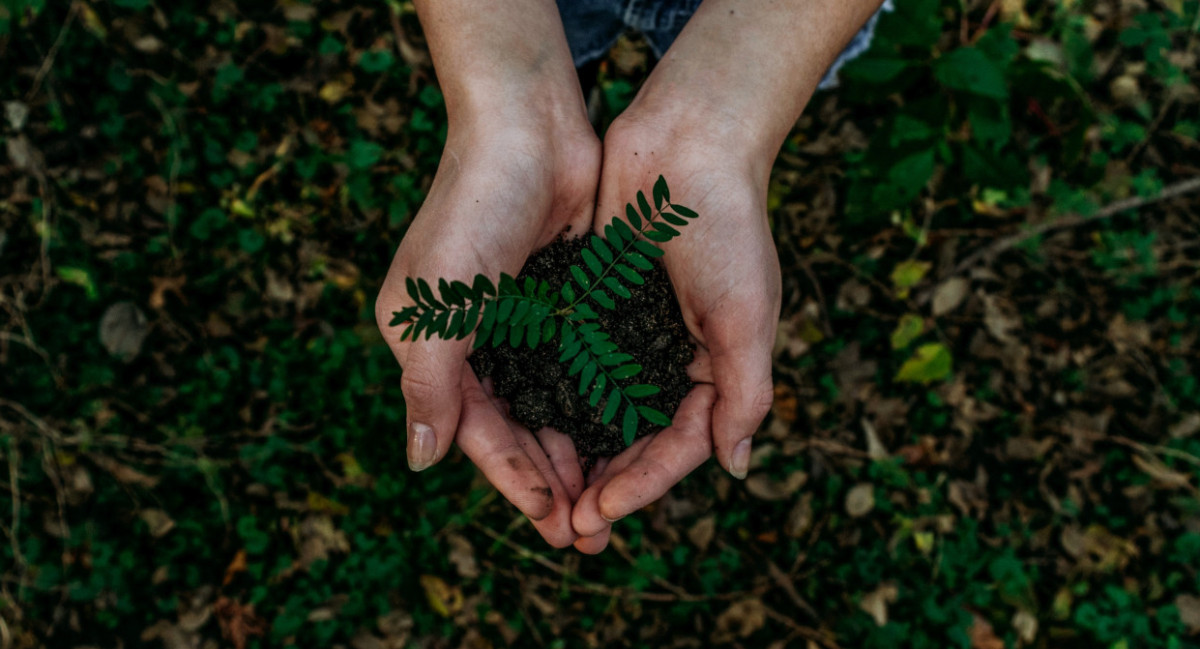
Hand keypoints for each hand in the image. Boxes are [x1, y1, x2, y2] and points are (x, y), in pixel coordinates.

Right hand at [375, 121, 599, 547]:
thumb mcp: (438, 305)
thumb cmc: (473, 209)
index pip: (476, 432)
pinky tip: (624, 437)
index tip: (554, 526)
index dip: (514, 482)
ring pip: (551, 406)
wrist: (529, 127)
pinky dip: (596, 405)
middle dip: (550, 481)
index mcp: (431, 346)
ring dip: (577, 452)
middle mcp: (473, 340)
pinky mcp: (561, 301)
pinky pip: (579, 368)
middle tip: (589, 533)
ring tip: (609, 500)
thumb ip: (430, 385)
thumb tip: (421, 462)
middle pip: (516, 429)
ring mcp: (519, 322)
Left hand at [570, 114, 780, 552]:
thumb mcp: (746, 316)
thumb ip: (744, 393)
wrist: (687, 142)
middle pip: (635, 440)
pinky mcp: (594, 305)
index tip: (600, 512)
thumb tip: (735, 468)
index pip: (678, 445)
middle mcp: (670, 359)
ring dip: (574, 454)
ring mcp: (630, 334)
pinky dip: (552, 397)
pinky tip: (524, 426)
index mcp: (715, 368)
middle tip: (567, 527)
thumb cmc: (727, 227)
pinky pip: (571, 364)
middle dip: (604, 484)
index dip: (642, 484)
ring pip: (597, 411)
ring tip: (543, 494)